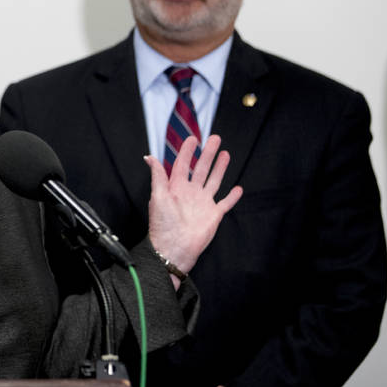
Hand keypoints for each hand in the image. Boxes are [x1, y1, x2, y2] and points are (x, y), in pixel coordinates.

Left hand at [147, 135, 242, 275]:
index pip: (182, 164)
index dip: (187, 151)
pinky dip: (232, 196)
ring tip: (226, 153)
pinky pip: (225, 203)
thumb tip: (148, 157)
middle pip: (201, 168)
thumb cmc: (163, 224)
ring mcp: (203, 203)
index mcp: (176, 187)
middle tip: (215, 138)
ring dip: (220, 168)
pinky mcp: (213, 215)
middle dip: (208, 154)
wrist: (174, 248)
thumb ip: (157, 176)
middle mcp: (190, 193)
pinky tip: (238, 188)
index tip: (193, 138)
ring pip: (214, 181)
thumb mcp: (158, 196)